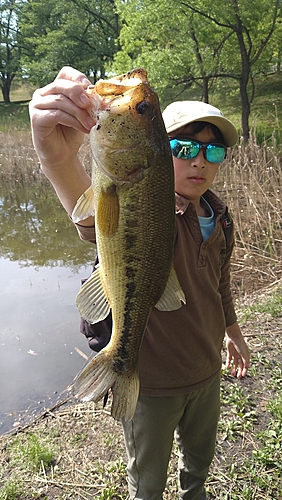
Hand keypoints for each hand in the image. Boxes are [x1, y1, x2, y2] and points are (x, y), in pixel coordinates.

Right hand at [29, 67, 94, 220]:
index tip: (90, 86)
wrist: (62, 155)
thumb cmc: (72, 133)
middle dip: (78, 94)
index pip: (65, 74)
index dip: (77, 78)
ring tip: (91, 124)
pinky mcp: (36, 118)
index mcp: (55, 89)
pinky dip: (72, 121)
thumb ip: (87, 104)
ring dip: (79, 113)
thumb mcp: (83, 114)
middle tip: (90, 105)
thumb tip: (102, 98)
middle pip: (61, 85)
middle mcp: (43, 94)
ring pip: (60, 101)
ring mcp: (37, 105)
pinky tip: (83, 129)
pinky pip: (56, 114)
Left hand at [225, 322, 250, 377]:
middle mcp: (241, 355)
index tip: (243, 375)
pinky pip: (229, 359)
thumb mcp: (243, 353)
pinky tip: (227, 368)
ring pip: (235, 363)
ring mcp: (235, 354)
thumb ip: (245, 360)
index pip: (246, 365)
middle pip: (240, 365)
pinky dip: (228, 363)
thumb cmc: (240, 344)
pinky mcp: (230, 352)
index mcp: (246, 356)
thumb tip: (248, 368)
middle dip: (239, 371)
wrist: (233, 336)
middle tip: (238, 377)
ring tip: (232, 374)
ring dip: (234, 368)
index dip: (245, 370)